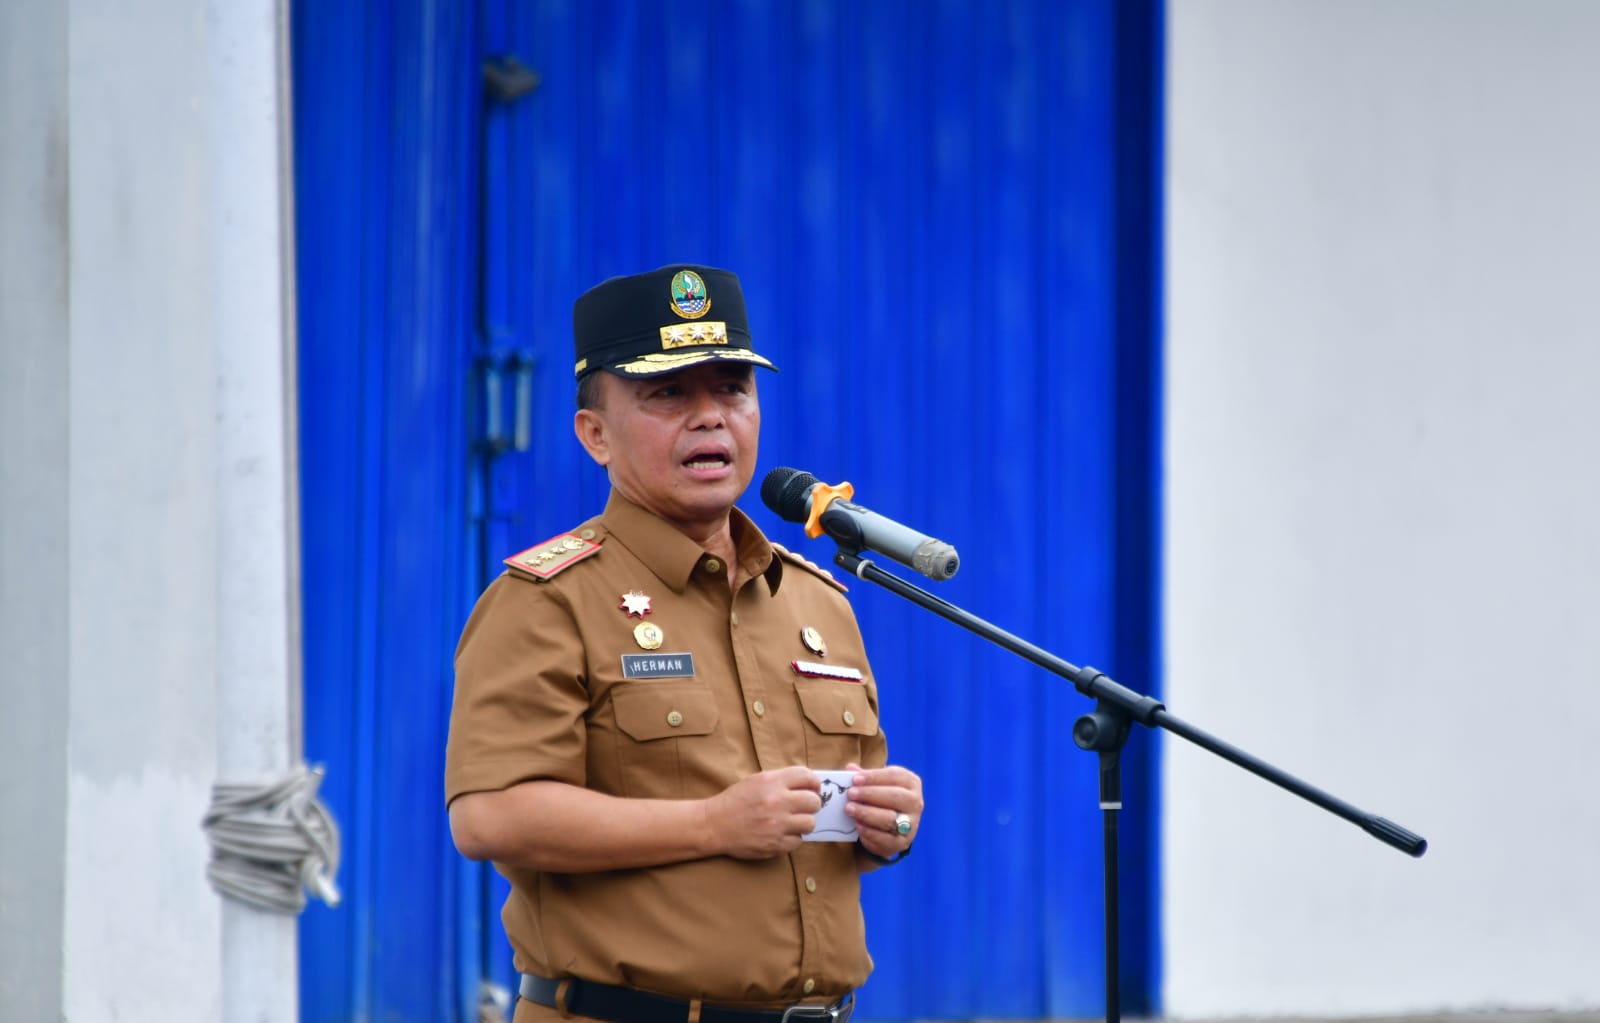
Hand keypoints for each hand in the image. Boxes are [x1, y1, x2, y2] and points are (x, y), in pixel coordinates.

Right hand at [704, 766, 821, 859]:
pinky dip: (792, 838)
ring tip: (792, 822)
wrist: (714, 825)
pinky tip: (781, 833)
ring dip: (803, 822)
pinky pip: (798, 841)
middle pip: (813, 801)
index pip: (806, 776)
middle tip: (802, 807)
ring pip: (810, 823)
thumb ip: (781, 781)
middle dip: (811, 804)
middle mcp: (777, 801)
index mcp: (771, 781)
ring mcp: (777, 824)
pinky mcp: (775, 844)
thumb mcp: (756, 780)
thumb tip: (808, 785)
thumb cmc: (735, 801)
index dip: (814, 782)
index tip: (813, 788)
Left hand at [844, 762, 922, 860]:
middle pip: (895, 796)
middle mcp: (915, 802)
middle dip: (870, 794)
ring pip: (890, 818)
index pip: (895, 776)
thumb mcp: (877, 785)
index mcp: (911, 783)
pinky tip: (857, 826)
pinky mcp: (903, 842)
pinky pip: (886, 839)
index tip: (855, 779)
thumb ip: (865, 777)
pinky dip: (870, 832)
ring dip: (867, 813)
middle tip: (850, 794)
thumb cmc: (882, 799)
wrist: (891, 829)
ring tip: (849, 809)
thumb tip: (850, 768)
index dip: (874, 777)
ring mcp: (911, 823)